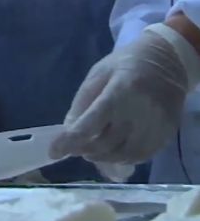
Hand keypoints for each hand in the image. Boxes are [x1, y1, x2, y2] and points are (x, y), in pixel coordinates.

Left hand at [50, 25, 197, 166]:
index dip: (69, 141)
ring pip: (123, 155)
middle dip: (84, 149)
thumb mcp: (97, 74)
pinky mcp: (166, 134)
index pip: (90, 124)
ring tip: (90, 151)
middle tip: (74, 147)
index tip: (54, 152)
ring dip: (102, 157)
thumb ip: (82, 102)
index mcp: (119, 92)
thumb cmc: (125, 64)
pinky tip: (112, 151)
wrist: (167, 62)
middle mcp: (139, 112)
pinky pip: (141, 156)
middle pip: (105, 143)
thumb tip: (68, 130)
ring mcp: (156, 125)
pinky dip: (122, 159)